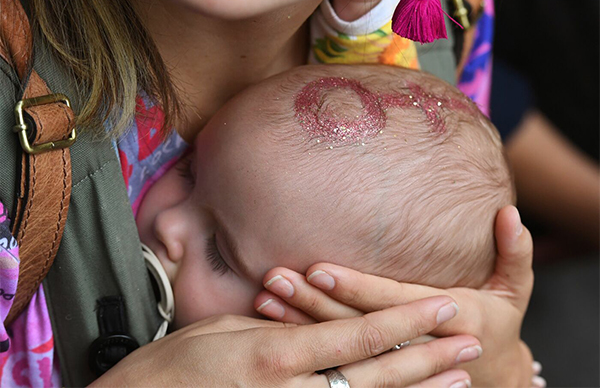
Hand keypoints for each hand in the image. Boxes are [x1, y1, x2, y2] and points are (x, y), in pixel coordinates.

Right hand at [91, 297, 479, 387]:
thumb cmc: (172, 365)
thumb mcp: (221, 330)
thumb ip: (274, 328)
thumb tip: (309, 322)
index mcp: (275, 351)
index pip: (356, 334)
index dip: (404, 321)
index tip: (441, 306)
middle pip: (373, 374)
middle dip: (426, 359)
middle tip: (470, 344)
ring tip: (457, 382)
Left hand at [256, 206, 536, 386]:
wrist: (490, 375)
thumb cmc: (497, 325)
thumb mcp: (513, 292)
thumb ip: (513, 254)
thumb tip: (510, 213)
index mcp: (447, 322)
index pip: (392, 305)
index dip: (356, 289)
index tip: (318, 268)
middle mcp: (414, 347)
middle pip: (355, 327)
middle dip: (313, 305)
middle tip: (274, 279)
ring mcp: (390, 363)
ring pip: (339, 348)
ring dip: (298, 323)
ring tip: (264, 298)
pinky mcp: (375, 368)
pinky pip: (335, 359)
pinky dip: (303, 341)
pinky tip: (272, 322)